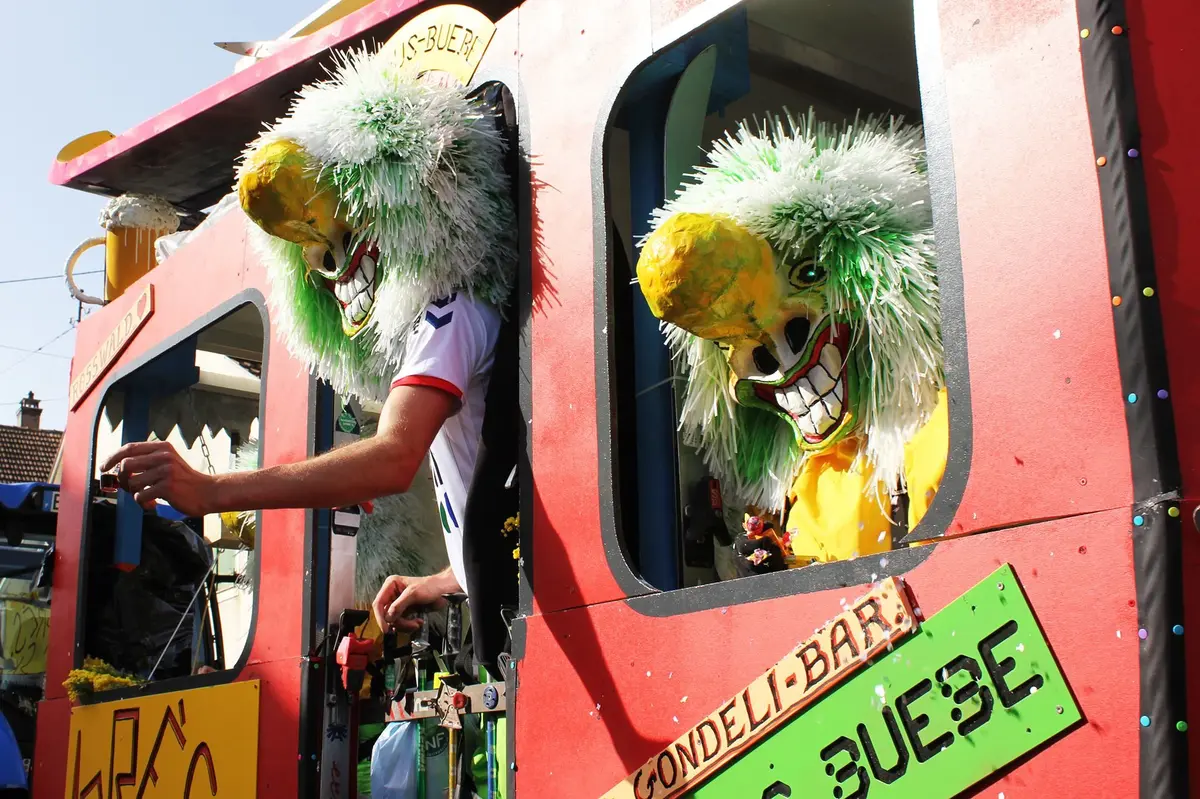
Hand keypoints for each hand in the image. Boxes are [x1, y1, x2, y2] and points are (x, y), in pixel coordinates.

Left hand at [101, 441, 215, 516]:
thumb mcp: (169, 462)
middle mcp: (163, 456)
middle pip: (126, 464)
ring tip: (145, 496)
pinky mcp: (167, 487)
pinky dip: (142, 503)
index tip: (104, 467)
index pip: (129, 448)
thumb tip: (119, 469)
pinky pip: (140, 496)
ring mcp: (165, 471)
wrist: (208, 492)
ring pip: (131, 482)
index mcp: (162, 448)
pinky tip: (152, 504)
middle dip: (121, 478)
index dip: (112, 457)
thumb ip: (148, 461)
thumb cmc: (186, 480)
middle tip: (127, 487)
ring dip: (133, 493)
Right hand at [372, 574, 449, 633]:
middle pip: (386, 615)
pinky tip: (418, 622)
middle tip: (410, 625)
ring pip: (393, 621)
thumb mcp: (413, 594)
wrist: (444, 591)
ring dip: (405, 625)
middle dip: (398, 622)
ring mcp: (398, 604)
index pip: (379, 603)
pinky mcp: (405, 611)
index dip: (381, 617)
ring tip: (416, 623)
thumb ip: (399, 605)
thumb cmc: (431, 587)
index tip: (386, 628)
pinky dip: (409, 625)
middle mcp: (392, 594)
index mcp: (391, 585)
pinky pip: (401, 623)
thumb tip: (388, 618)